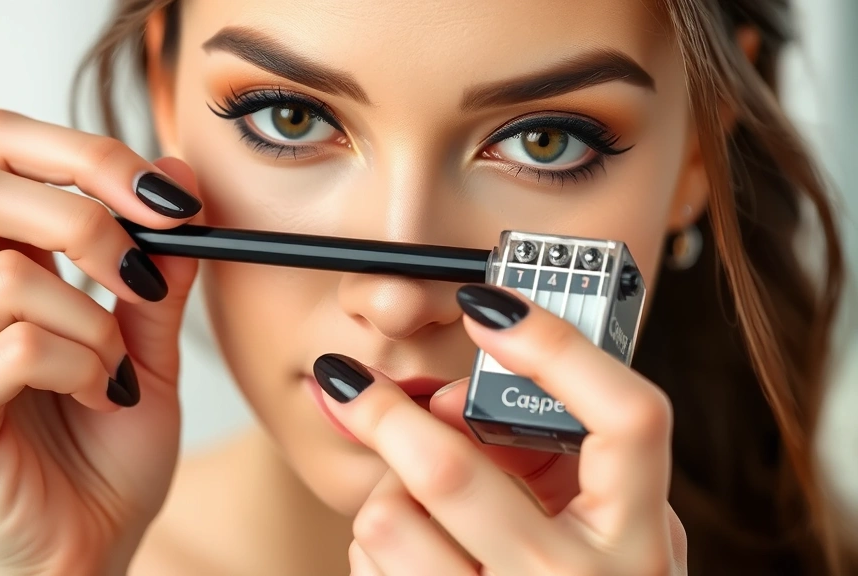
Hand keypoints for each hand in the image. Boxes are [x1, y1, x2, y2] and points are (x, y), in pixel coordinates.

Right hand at [0, 110, 202, 574]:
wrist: (88, 549)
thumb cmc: (106, 451)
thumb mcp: (147, 345)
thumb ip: (159, 267)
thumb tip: (178, 174)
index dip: (80, 153)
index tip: (166, 197)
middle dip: (87, 215)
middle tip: (146, 276)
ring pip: (11, 274)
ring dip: (97, 320)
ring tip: (117, 373)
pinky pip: (18, 345)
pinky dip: (84, 365)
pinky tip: (101, 399)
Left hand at [311, 284, 688, 575]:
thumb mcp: (611, 526)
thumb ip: (559, 459)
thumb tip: (447, 404)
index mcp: (637, 539)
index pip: (629, 418)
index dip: (557, 347)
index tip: (485, 304)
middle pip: (452, 471)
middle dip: (383, 411)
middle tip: (345, 379)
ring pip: (388, 521)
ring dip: (386, 495)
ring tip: (414, 507)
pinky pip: (371, 566)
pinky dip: (377, 546)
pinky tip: (414, 558)